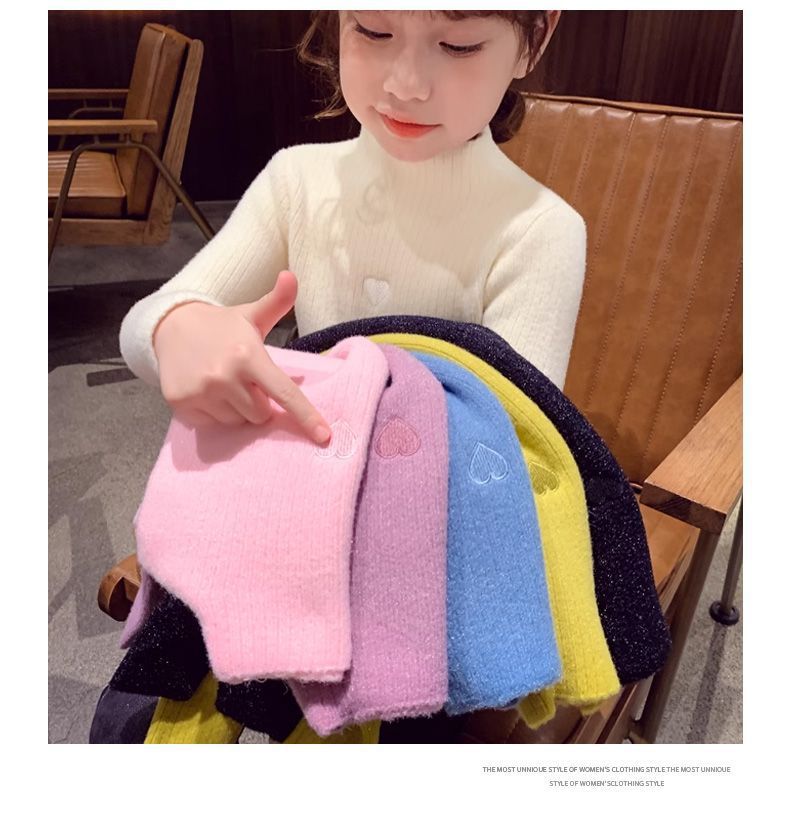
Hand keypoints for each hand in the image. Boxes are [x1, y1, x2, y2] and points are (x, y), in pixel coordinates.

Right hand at [152, 270, 331, 443]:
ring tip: (223, 383)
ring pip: (236, 422)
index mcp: (248, 355)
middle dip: (258, 402)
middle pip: (260, 415)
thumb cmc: (222, 326)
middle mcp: (224, 376)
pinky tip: (206, 390)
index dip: (306, 416)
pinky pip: (212, 425)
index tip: (324, 437)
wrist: (171, 327)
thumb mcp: (251, 314)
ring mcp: (201, 391)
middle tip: (244, 380)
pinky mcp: (182, 404)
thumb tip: (292, 276)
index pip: (284, 392)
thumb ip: (277, 301)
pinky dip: (214, 413)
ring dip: (236, 409)